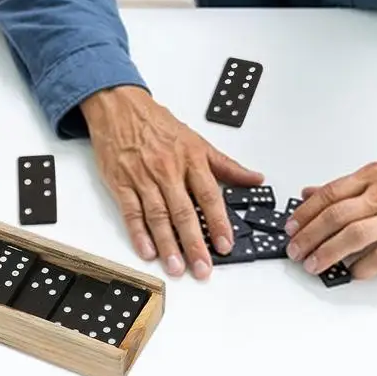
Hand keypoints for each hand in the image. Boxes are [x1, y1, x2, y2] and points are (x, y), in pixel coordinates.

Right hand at [81, 85, 263, 279]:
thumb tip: (255, 179)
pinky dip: (139, 234)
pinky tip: (148, 251)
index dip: (218, 222)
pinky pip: (132, 212)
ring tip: (177, 267)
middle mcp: (168, 169)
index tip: (226, 244)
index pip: (209, 195)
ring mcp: (143, 177)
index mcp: (191, 158)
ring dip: (168, 244)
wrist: (120, 107)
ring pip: (158, 216)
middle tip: (203, 268)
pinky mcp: (121, 183)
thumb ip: (226, 165)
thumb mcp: (198, 140)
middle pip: (184, 211)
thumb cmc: (159, 124)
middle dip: (195, 243)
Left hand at [284, 162, 376, 279]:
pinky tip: (351, 273)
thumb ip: (346, 187)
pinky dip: (363, 267)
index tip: (291, 228)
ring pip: (355, 236)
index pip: (330, 194)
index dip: (306, 213)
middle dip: (310, 235)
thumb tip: (309, 194)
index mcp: (373, 176)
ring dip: (329, 253)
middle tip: (296, 251)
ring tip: (314, 265)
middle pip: (337, 215)